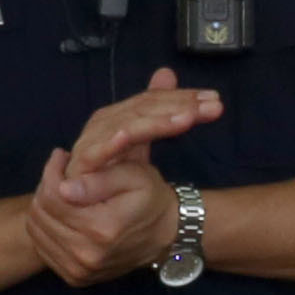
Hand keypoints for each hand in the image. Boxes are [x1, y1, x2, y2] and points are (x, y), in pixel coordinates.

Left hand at [24, 72, 215, 286]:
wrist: (166, 235)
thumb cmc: (150, 199)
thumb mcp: (134, 177)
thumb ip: (99, 180)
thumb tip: (64, 188)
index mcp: (102, 228)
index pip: (52, 196)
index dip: (51, 171)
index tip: (62, 157)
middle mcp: (88, 255)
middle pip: (40, 213)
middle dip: (46, 188)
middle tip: (62, 175)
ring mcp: (80, 270)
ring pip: (36, 230)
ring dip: (44, 208)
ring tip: (62, 194)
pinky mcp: (75, 278)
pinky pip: (42, 248)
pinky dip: (47, 229)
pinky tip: (64, 217)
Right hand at [61, 73, 223, 187]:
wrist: (94, 222)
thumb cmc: (120, 185)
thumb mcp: (143, 146)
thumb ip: (155, 113)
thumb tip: (166, 72)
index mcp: (117, 119)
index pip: (151, 101)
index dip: (181, 98)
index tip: (215, 100)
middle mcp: (102, 128)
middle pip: (142, 109)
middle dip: (178, 105)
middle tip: (213, 105)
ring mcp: (90, 146)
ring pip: (126, 125)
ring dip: (157, 120)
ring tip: (188, 117)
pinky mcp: (80, 169)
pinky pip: (95, 154)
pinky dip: (111, 142)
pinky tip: (129, 134)